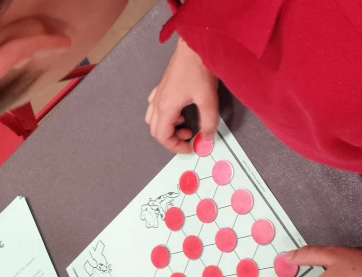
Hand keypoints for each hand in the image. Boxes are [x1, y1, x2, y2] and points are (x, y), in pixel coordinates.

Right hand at [145, 39, 218, 153]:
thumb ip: (208, 122)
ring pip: (153, 118)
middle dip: (171, 138)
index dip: (175, 146)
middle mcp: (157, 102)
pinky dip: (164, 113)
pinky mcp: (162, 86)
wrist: (194, 46)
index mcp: (166, 108)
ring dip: (167, 126)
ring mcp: (158, 93)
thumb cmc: (199, 70)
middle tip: (189, 135)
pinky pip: (155, 105)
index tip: (190, 146)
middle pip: (155, 130)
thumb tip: (207, 138)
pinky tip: (177, 109)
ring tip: (183, 122)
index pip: (162, 137)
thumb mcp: (208, 100)